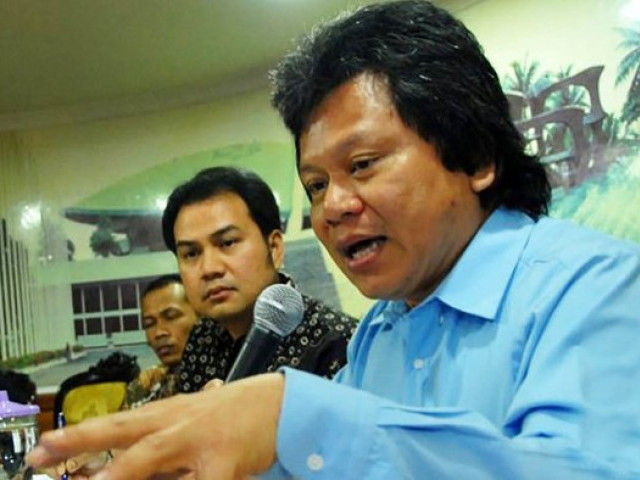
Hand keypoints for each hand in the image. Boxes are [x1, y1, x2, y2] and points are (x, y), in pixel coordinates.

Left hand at [27, 373, 284, 479]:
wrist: (282, 403)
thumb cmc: (238, 411)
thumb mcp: (199, 416)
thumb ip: (170, 429)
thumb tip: (140, 442)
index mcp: (171, 412)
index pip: (119, 422)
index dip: (80, 433)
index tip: (43, 447)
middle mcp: (178, 422)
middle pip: (123, 430)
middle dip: (81, 441)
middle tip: (42, 453)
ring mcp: (199, 440)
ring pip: (150, 457)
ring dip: (120, 472)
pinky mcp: (224, 460)